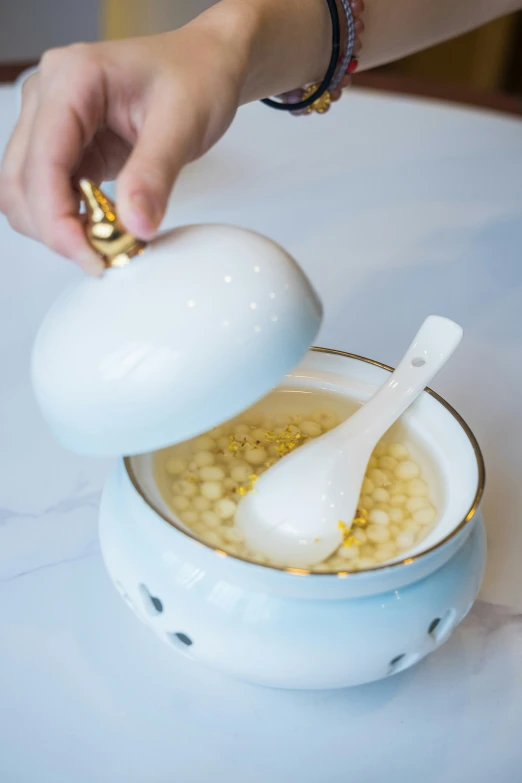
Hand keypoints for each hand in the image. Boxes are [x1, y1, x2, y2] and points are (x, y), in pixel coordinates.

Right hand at [0, 10, 252, 273]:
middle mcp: (48, 96)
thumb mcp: (183, 124)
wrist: (205, 66)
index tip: (90, 255)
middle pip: (20, 182)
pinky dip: (68, 220)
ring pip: (24, 192)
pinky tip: (101, 230)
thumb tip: (134, 227)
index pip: (43, 161)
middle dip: (56, 229)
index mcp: (73, 78)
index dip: (56, 218)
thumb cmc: (196, 77)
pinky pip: (48, 193)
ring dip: (56, 228)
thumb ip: (154, 176)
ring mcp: (50, 122)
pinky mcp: (64, 147)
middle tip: (103, 259)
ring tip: (105, 244)